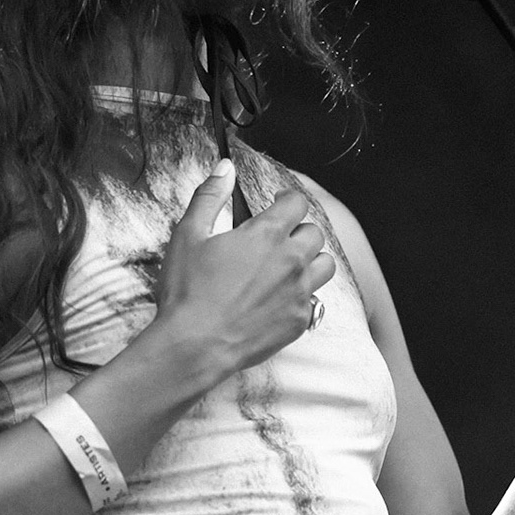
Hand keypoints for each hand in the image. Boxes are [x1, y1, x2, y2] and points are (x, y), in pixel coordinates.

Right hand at [153, 160, 336, 377]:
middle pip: (315, 233)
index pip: (297, 203)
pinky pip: (316, 300)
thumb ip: (209, 197)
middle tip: (280, 237)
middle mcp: (291, 260)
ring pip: (325, 265)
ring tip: (289, 265)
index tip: (279, 203)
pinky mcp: (300, 320)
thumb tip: (225, 169)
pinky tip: (281, 297)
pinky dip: (303, 294)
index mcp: (267, 235)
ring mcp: (299, 292)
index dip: (288, 199)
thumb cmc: (188, 291)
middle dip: (299, 229)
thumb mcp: (189, 235)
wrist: (195, 345)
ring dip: (311, 260)